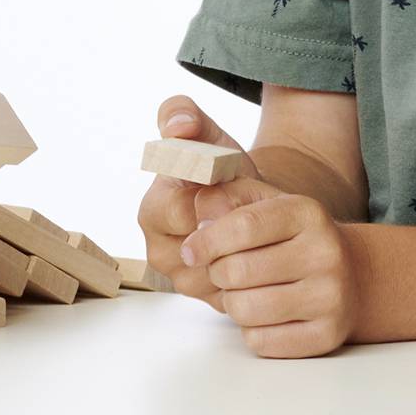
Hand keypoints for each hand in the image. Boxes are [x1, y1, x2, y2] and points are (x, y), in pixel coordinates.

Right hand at [136, 96, 256, 305]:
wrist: (246, 204)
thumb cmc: (221, 169)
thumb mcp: (206, 135)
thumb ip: (182, 115)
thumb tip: (179, 125)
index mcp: (152, 212)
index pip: (184, 214)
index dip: (218, 200)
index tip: (235, 185)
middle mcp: (160, 251)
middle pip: (203, 250)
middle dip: (236, 229)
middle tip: (254, 210)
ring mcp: (183, 280)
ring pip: (221, 276)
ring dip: (249, 253)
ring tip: (260, 229)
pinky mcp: (208, 299)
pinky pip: (236, 294)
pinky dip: (256, 275)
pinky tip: (263, 251)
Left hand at [181, 176, 361, 358]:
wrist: (350, 274)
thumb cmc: (290, 237)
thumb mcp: (262, 203)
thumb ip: (224, 199)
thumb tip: (198, 217)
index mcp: (306, 213)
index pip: (243, 227)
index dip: (205, 242)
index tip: (190, 252)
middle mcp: (326, 253)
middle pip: (237, 271)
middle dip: (216, 274)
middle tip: (222, 272)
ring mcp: (331, 297)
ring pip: (245, 309)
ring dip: (231, 303)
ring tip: (243, 292)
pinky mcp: (327, 335)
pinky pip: (261, 341)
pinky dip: (250, 330)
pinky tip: (264, 315)